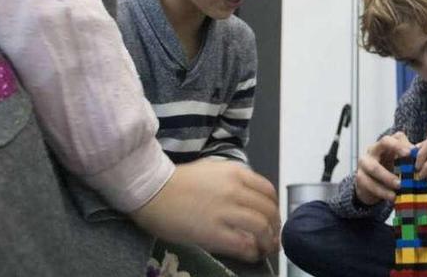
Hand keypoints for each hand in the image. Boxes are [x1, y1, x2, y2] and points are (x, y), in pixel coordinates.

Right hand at [130, 159, 279, 262]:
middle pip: (269, 211)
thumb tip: (251, 198)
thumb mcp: (213, 170)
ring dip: (268, 242)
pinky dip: (252, 252)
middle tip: (272, 238)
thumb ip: (235, 181)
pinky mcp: (212, 232)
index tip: (272, 219)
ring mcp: (224, 211)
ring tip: (265, 249)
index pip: (268, 192)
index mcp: (236, 172)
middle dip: (275, 228)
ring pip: (261, 228)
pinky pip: (243, 244)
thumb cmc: (178, 182)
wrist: (151, 192)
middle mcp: (235, 189)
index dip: (275, 209)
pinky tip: (251, 255)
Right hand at [354, 132, 413, 204]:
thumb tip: (424, 155)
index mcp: (385, 144)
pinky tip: (392, 197)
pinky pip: (370, 184)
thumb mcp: (399, 163)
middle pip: (384, 142)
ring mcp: (364, 163)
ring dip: (388, 178)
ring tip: (400, 187)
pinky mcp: (360, 178)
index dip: (402, 143)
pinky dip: (382, 192)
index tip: (411, 152)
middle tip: (407, 164)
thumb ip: (410, 158)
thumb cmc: (388, 170)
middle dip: (396, 151)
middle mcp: (374, 149)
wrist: (370, 185)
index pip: (394, 137)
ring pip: (375, 167)